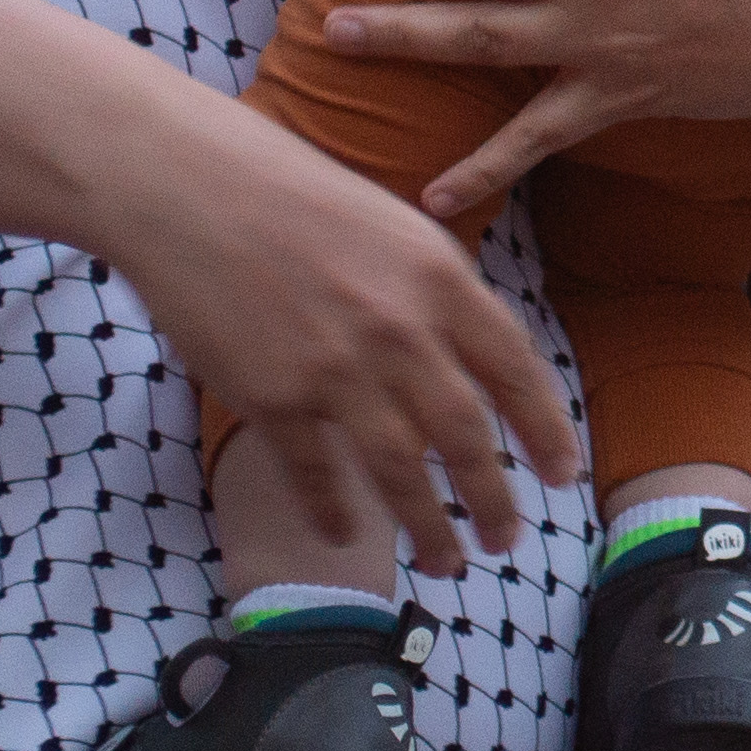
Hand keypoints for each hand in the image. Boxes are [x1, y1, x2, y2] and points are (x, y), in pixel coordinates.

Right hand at [81, 86, 575, 579]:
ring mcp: (333, 368)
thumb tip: (475, 359)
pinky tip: (345, 534)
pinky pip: (315, 474)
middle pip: (463, 436)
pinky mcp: (271, 396)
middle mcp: (397, 329)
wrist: (186, 187)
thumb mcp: (394, 227)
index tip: (563, 474)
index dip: (545, 429)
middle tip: (508, 543)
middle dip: (494, 500)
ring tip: (446, 563)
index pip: (514, 369)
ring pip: (399, 471)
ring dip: (429, 527)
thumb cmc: (290, 195)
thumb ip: (437, 295)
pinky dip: (332, 511)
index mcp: (439, 279)